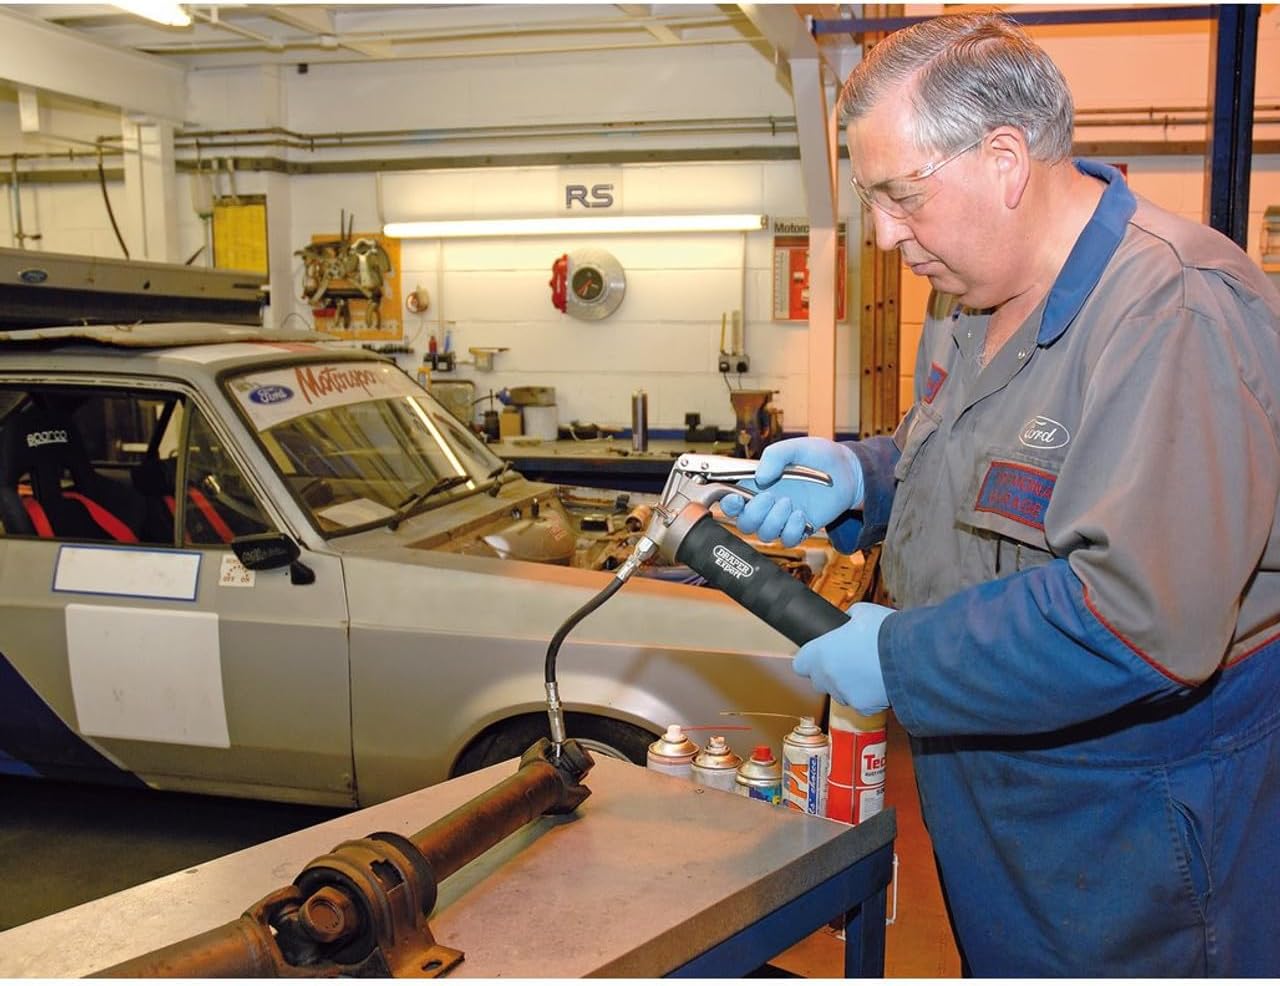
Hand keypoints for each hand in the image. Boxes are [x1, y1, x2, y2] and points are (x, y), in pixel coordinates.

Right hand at [721, 438, 863, 546]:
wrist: (848, 471)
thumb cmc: (820, 456)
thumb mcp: (796, 447)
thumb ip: (775, 456)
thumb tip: (760, 478)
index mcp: (758, 484)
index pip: (732, 501)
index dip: (728, 504)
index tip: (736, 498)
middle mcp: (767, 504)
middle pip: (744, 524)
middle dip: (754, 513)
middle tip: (771, 497)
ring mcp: (783, 518)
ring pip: (764, 534)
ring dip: (774, 520)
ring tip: (789, 503)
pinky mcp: (800, 528)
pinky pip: (787, 539)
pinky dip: (792, 529)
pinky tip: (802, 514)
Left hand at [792, 603, 891, 713]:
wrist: (912, 657)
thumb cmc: (885, 632)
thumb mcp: (863, 613)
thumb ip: (848, 619)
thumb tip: (848, 621)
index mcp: (820, 653)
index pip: (800, 664)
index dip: (810, 660)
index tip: (820, 656)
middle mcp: (827, 677)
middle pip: (820, 680)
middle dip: (831, 673)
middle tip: (850, 661)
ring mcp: (844, 694)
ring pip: (840, 693)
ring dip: (849, 685)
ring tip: (869, 670)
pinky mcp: (863, 707)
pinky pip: (861, 704)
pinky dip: (868, 697)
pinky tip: (880, 682)